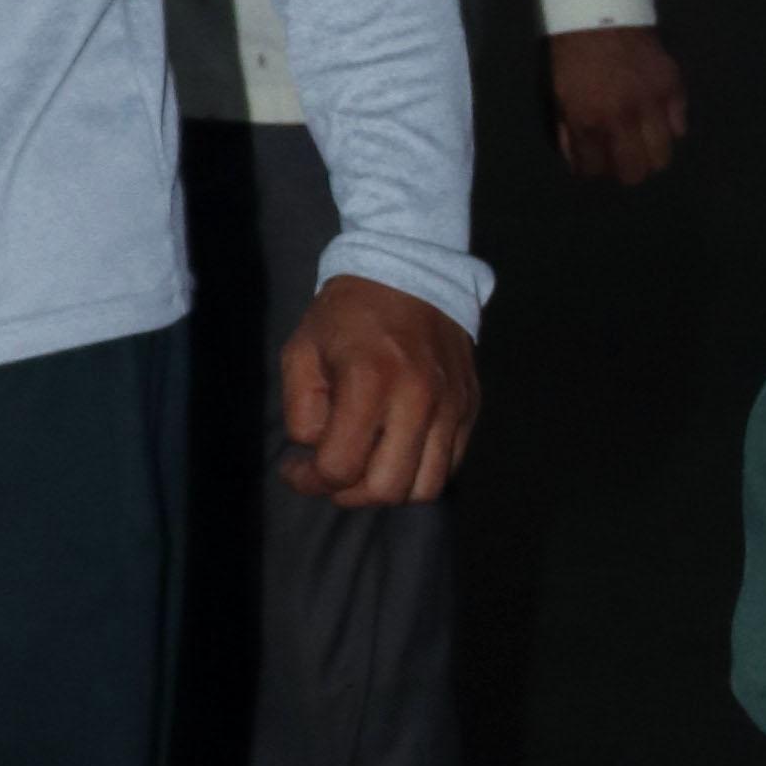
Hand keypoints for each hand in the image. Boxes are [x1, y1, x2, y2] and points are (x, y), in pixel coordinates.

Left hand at [277, 276, 479, 506]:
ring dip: (388, 489)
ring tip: (366, 467)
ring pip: (425, 488)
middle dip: (349, 493)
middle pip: (387, 489)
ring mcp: (451, 406)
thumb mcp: (301, 351)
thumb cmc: (347, 313)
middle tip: (331, 472)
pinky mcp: (470, 407)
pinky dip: (419, 471)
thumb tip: (318, 451)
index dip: (309, 480)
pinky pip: (449, 465)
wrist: (412, 272)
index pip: (340, 466)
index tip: (295, 467)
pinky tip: (395, 450)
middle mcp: (418, 399)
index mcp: (370, 380)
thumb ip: (301, 410)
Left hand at [552, 24, 689, 183]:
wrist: (601, 13)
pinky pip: (679, 126)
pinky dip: (669, 127)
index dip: (592, 169)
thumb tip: (580, 159)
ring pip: (663, 156)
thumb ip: (571, 131)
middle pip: (635, 172)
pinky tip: (657, 117)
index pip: (595, 169)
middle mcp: (623, 118)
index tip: (593, 162)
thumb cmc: (573, 54)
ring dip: (650, 154)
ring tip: (641, 142)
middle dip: (625, 170)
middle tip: (620, 156)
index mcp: (589, 120)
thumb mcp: (560, 95)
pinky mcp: (673, 88)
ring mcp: (653, 104)